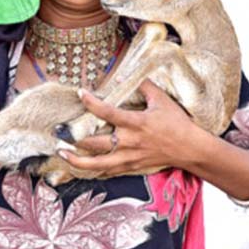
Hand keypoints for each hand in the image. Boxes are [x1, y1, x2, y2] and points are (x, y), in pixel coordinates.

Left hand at [57, 80, 206, 175]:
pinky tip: (81, 165)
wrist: (190, 149)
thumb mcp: (162, 100)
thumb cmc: (177, 123)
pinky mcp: (131, 167)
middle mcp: (129, 142)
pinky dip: (93, 169)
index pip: (108, 112)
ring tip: (61, 153)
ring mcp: (129, 157)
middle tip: (58, 131)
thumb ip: (143, 86)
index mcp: (136, 123)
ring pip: (97, 163)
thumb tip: (123, 76)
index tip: (81, 93)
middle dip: (74, 138)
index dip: (92, 102)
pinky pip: (108, 171)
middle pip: (95, 143)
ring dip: (77, 159)